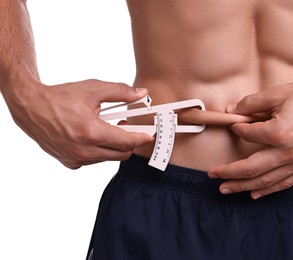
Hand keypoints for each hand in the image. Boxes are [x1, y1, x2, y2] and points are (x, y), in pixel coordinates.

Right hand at [8, 79, 152, 168]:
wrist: (31, 108)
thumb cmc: (62, 97)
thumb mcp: (93, 89)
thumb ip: (121, 92)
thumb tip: (142, 94)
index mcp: (92, 132)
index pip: (127, 142)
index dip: (142, 138)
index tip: (150, 134)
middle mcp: (84, 151)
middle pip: (121, 154)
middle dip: (128, 141)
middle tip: (123, 125)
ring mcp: (76, 159)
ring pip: (108, 158)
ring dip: (112, 145)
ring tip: (104, 127)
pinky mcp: (70, 163)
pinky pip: (94, 160)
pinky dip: (98, 150)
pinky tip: (90, 136)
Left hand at [208, 79, 292, 198]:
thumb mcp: (279, 93)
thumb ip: (252, 103)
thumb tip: (232, 110)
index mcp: (279, 133)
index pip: (248, 135)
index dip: (238, 129)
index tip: (234, 125)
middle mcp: (288, 153)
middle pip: (251, 168)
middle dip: (228, 173)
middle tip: (212, 175)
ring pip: (265, 181)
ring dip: (243, 187)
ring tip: (226, 189)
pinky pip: (284, 183)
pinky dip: (267, 190)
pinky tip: (255, 194)